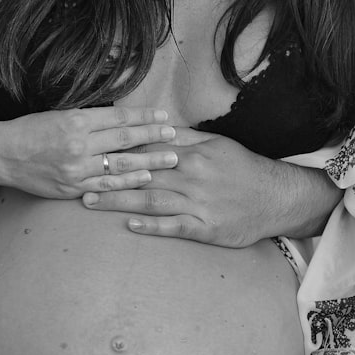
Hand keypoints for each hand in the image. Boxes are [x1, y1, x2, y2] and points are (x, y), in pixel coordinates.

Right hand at [0, 107, 178, 197]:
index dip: (144, 116)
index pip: (118, 117)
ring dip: (150, 161)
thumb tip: (123, 119)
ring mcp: (76, 169)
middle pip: (125, 139)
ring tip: (171, 158)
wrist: (2, 155)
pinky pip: (106, 185)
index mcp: (75, 121)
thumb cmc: (31, 131)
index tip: (163, 115)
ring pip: (121, 164)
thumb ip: (89, 119)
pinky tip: (145, 177)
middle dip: (153, 136)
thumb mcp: (59, 115)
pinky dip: (128, 181)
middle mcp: (78, 144)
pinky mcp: (73, 188)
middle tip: (175, 135)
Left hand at [82, 130, 340, 245]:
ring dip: (118, 202)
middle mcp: (192, 177)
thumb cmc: (244, 169)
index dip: (118, 151)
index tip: (92, 151)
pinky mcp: (206, 228)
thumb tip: (155, 126)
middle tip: (77, 179)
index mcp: (193, 154)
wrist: (277, 198)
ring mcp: (198, 204)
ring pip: (151, 201)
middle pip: (142, 176)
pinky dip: (151, 226)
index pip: (148, 149)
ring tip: (90, 203)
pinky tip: (129, 226)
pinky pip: (174, 227)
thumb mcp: (217, 144)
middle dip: (108, 178)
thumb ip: (184, 138)